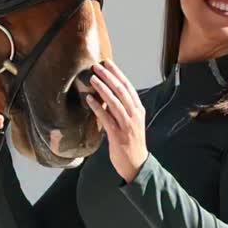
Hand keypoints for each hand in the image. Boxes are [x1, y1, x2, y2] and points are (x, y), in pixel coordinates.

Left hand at [86, 60, 147, 182]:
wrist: (136, 164)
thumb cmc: (131, 142)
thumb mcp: (131, 122)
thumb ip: (122, 108)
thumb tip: (107, 94)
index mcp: (138, 110)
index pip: (128, 86)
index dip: (117, 73)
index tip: (107, 63)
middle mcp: (134, 115)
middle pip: (121, 91)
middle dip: (109, 76)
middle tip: (96, 66)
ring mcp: (127, 125)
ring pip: (114, 102)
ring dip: (103, 88)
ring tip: (92, 78)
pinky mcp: (117, 135)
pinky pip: (106, 118)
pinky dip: (98, 107)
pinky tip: (89, 99)